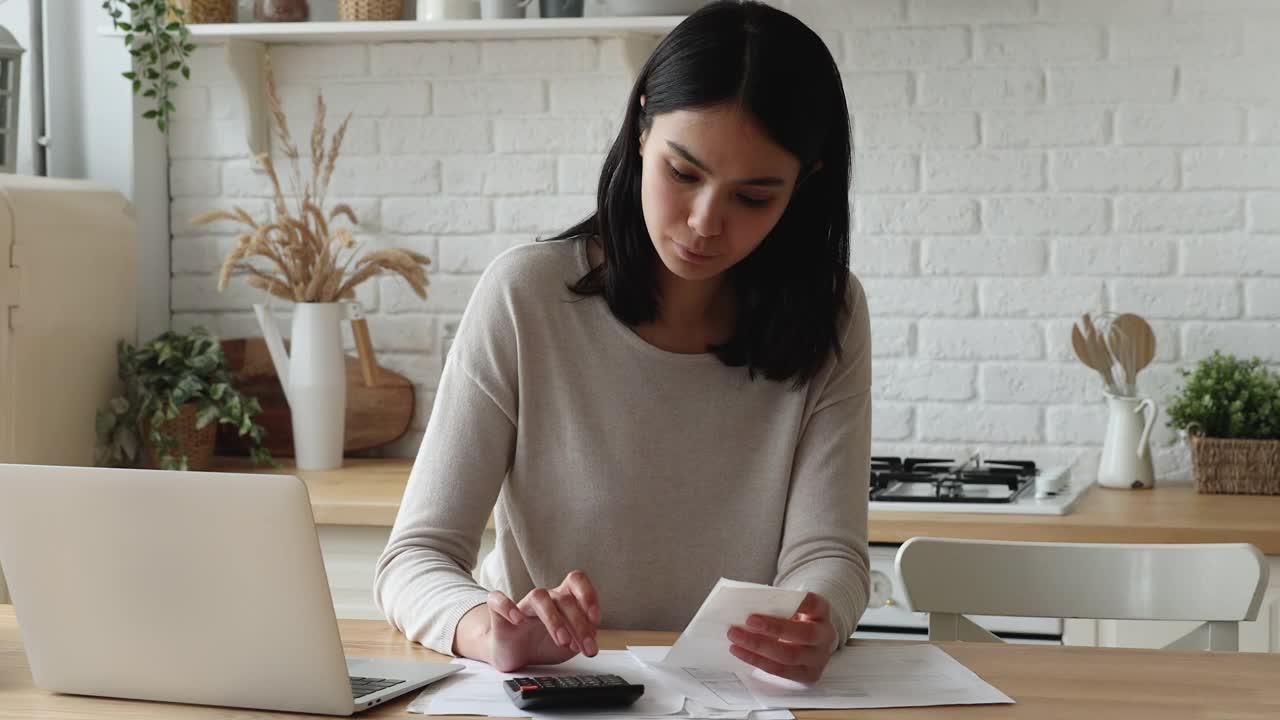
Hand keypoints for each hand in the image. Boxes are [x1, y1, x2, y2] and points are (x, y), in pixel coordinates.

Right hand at [485, 570, 601, 672]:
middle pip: (563, 598)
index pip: (576, 582)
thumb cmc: (542, 644)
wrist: (514, 656)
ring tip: (562, 641)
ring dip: (553, 619)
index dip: (588, 595)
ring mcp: (522, 605)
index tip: (596, 619)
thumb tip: (593, 633)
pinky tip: (517, 620)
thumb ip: (582, 636)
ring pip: (538, 596)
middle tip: (585, 646)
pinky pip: (497, 599)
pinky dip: (507, 606)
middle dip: (578, 623)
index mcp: (562, 600)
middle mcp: (545, 599)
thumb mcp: (570, 645)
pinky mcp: (499, 614)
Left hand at [727, 592, 836, 682]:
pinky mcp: (809, 674)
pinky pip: (781, 671)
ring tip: (735, 637)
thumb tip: (745, 605)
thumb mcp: (791, 606)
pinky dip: (757, 661)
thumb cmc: (795, 617)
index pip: (813, 604)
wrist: (810, 639)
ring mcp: (819, 658)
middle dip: (773, 628)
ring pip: (789, 656)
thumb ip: (776, 604)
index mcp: (822, 612)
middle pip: (803, 634)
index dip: (796, 603)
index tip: (773, 598)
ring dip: (758, 647)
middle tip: (747, 621)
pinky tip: (740, 651)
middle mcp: (825, 635)